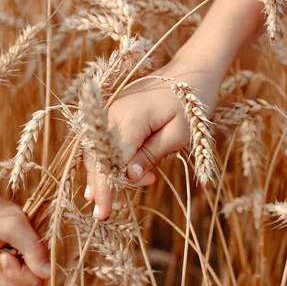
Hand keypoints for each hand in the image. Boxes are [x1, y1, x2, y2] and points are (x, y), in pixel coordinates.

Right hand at [85, 55, 223, 219]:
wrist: (189, 71)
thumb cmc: (191, 104)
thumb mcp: (179, 134)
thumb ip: (151, 155)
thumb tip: (129, 177)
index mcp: (128, 119)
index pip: (110, 162)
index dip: (106, 190)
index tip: (104, 213)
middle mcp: (111, 114)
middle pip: (97, 159)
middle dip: (101, 186)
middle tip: (108, 211)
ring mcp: (108, 111)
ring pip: (95, 151)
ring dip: (105, 174)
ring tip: (121, 191)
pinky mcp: (110, 113)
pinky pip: (101, 141)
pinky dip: (107, 160)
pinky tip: (121, 174)